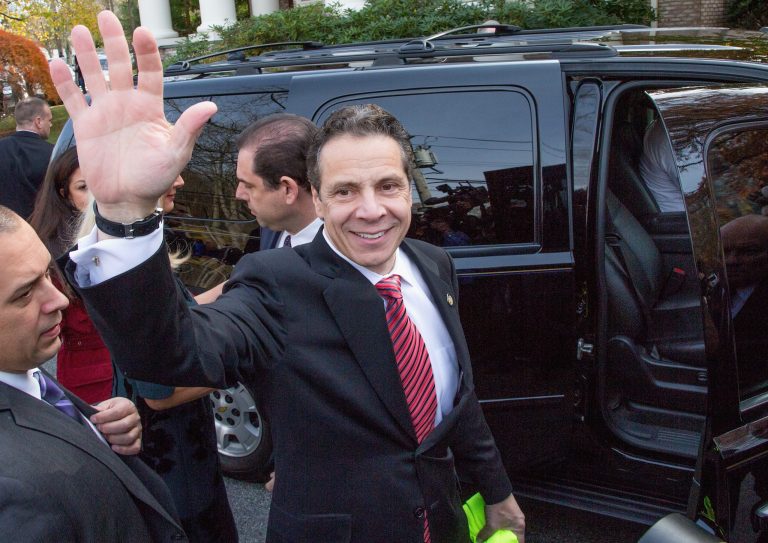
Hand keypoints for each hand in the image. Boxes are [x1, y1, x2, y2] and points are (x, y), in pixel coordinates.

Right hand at [48, 10, 216, 222]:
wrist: (129, 199)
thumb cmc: (157, 178)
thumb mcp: (176, 153)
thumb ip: (189, 128)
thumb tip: (211, 106)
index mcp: (151, 107)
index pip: (150, 73)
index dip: (147, 53)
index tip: (142, 33)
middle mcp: (128, 104)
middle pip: (120, 67)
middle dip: (114, 42)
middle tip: (106, 16)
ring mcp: (106, 112)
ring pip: (95, 77)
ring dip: (87, 55)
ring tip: (78, 31)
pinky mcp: (86, 126)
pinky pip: (74, 100)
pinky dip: (65, 83)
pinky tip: (57, 64)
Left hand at [90, 396, 141, 454]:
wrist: (122, 413)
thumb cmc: (113, 410)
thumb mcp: (107, 405)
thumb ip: (99, 408)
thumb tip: (92, 410)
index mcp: (128, 406)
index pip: (118, 412)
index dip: (104, 417)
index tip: (93, 419)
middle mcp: (135, 418)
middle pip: (124, 425)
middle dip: (108, 428)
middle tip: (99, 428)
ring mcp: (137, 430)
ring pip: (129, 437)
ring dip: (114, 439)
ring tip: (105, 437)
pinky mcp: (137, 440)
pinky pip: (135, 447)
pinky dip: (124, 449)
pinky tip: (113, 447)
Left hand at [477, 493, 524, 542]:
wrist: (496, 490)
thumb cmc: (498, 509)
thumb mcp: (491, 524)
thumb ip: (486, 534)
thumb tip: (479, 540)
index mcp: (520, 526)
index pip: (520, 541)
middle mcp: (520, 520)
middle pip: (515, 534)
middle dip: (506, 538)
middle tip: (499, 540)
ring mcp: (516, 513)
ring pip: (510, 526)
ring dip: (503, 530)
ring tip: (496, 533)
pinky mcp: (510, 507)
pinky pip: (507, 519)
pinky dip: (502, 523)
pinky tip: (495, 524)